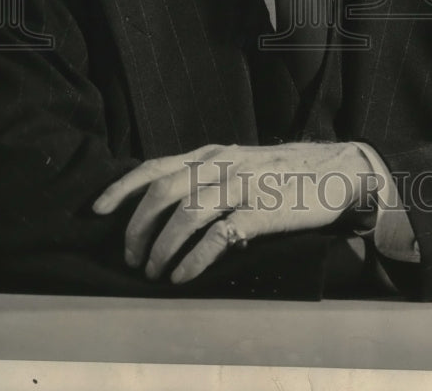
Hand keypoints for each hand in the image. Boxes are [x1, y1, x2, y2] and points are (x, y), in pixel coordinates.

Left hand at [92, 141, 377, 283]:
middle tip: (130, 256)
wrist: (335, 169)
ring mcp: (242, 186)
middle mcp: (221, 165)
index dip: (122, 188)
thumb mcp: (239, 162)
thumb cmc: (282, 171)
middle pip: (163, 191)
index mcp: (211, 154)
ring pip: (186, 214)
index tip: (96, 209)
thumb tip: (164, 202)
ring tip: (152, 271)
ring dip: (161, 247)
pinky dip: (193, 259)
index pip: (155, 167)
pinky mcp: (262, 212)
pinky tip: (181, 277)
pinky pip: (218, 237)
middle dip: (137, 227)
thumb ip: (206, 174)